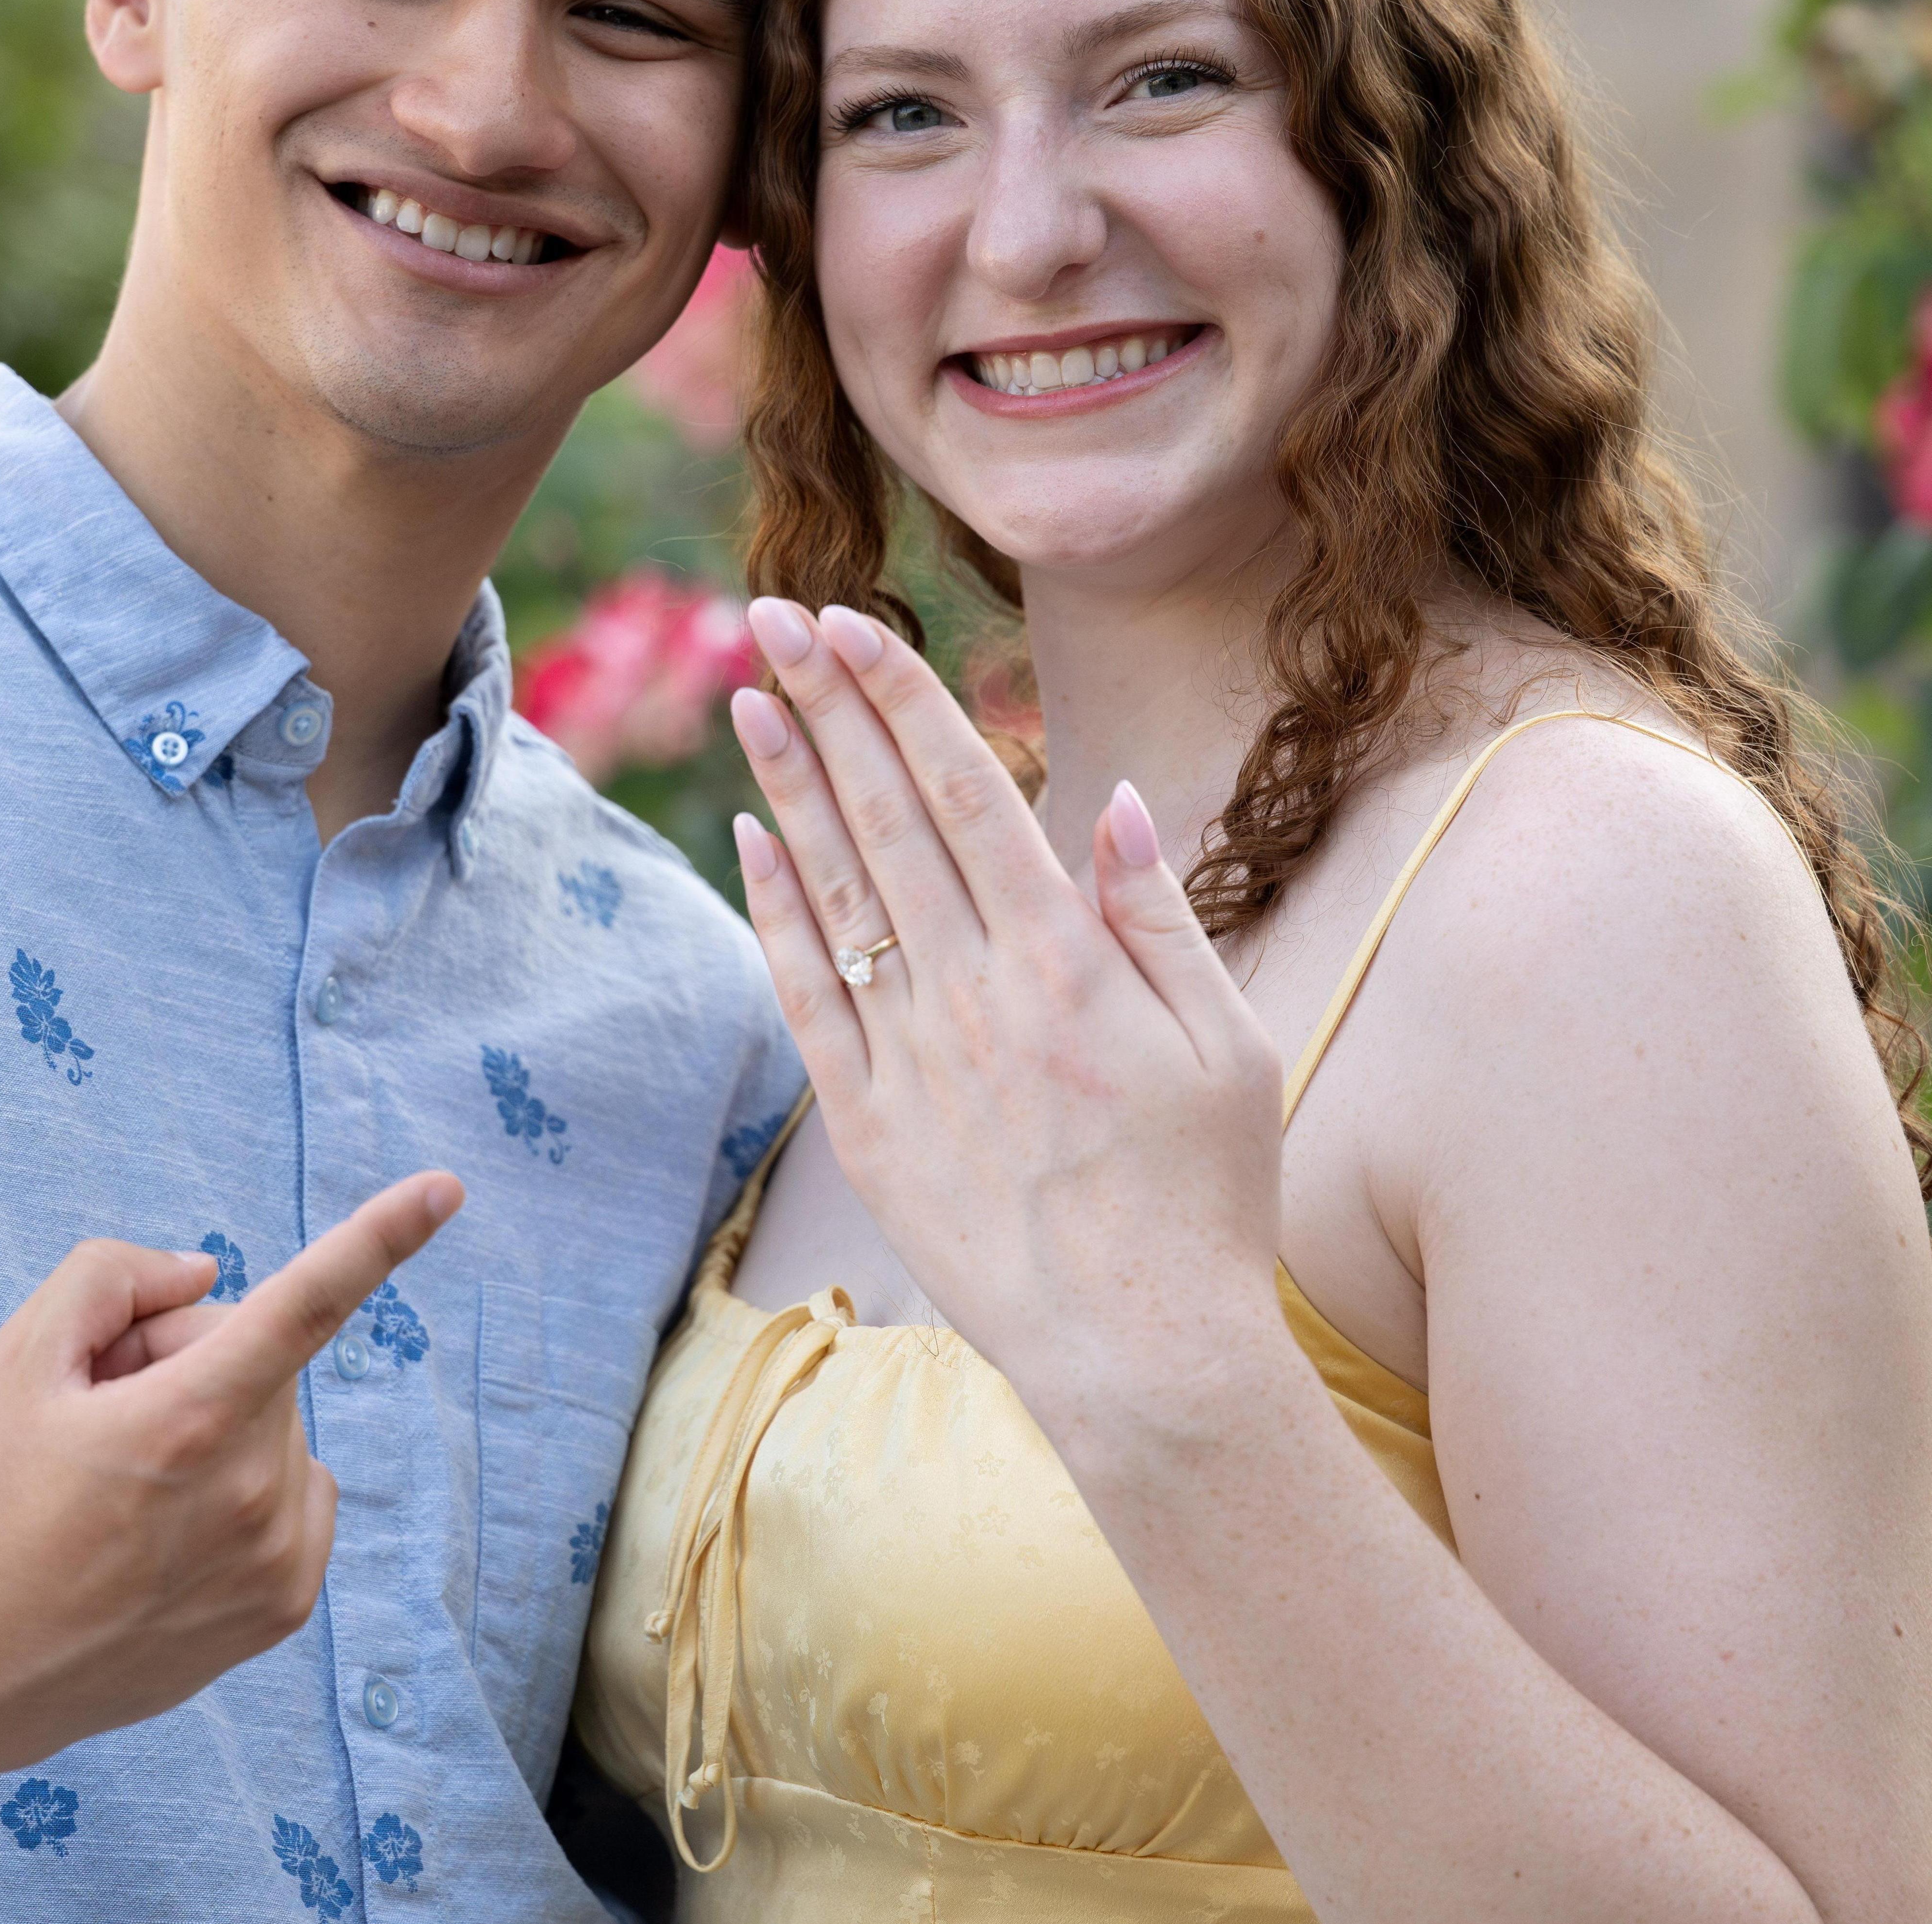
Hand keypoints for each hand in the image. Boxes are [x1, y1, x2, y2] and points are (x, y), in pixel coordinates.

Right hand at [0, 1171, 463, 1775]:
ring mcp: (278, 1556)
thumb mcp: (19, 1358)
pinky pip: (293, 1490)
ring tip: (122, 1490)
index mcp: (193, 1418)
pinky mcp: (285, 1606)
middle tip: (102, 1422)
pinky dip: (243, 1487)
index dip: (383, 1236)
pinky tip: (166, 1529)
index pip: (306, 1303)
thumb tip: (206, 1273)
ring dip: (213, 1429)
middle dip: (187, 1363)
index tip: (448, 1185)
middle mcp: (252, 1490)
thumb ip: (114, 1276)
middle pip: (251, 1356)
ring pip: (272, 1424)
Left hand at [729, 599, 1285, 1463]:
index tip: (850, 624)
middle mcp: (972, 993)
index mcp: (1062, 960)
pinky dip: (773, 910)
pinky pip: (805, 993)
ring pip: (832, 889)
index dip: (898, 696)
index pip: (960, 789)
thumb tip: (1108, 796)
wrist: (1143, 1358)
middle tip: (774, 614)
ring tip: (748, 694)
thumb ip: (1157, 915)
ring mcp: (908, 1058)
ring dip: (786, 783)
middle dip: (825, 704)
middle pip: (881, 815)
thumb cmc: (1204, 1198)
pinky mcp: (866, 1123)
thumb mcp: (1224, 1044)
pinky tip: (749, 839)